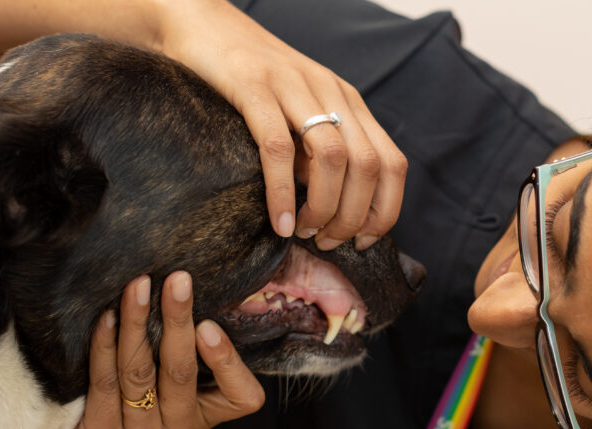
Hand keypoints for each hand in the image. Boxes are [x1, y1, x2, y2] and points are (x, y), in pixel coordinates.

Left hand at [29, 272, 264, 428]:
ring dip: (139, 322)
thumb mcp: (165, 423)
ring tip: (138, 286)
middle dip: (179, 319)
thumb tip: (185, 310)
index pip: (241, 399)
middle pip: (182, 371)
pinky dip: (105, 344)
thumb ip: (178, 381)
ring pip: (141, 371)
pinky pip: (104, 382)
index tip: (211, 327)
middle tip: (179, 280)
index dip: (229, 362)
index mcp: (198, 428)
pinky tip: (107, 317)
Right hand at [154, 0, 407, 249]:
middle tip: (326, 241)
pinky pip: (279, 148)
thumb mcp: (297, 114)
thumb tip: (328, 209)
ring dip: (324, 207)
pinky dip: (283, 193)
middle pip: (368, 166)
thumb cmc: (246, 81)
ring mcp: (294, 87)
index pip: (392, 163)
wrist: (200, 24)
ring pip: (333, 158)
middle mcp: (330, 92)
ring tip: (303, 232)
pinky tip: (279, 221)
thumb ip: (316, 152)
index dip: (386, 210)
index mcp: (348, 102)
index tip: (363, 241)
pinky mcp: (254, 88)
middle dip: (353, 217)